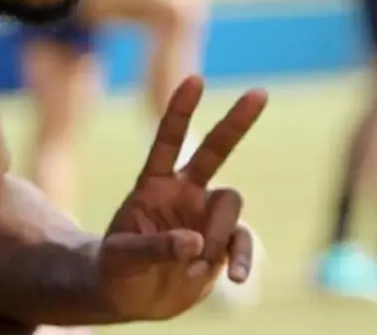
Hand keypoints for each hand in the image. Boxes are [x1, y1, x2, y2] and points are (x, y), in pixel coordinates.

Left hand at [95, 76, 267, 320]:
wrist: (131, 296)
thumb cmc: (116, 268)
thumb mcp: (122, 257)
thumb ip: (154, 248)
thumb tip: (196, 243)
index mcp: (153, 184)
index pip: (168, 141)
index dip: (180, 111)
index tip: (195, 79)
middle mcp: (184, 192)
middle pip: (216, 151)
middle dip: (237, 122)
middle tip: (260, 92)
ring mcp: (206, 215)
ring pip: (231, 203)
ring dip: (219, 232)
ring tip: (194, 264)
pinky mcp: (222, 243)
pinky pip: (242, 242)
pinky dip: (242, 258)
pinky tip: (236, 278)